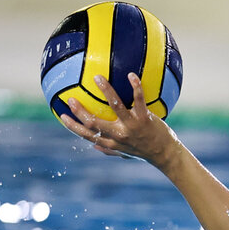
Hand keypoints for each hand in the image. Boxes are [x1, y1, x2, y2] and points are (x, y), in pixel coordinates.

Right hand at [61, 73, 181, 168]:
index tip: (62, 115)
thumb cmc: (145, 151)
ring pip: (115, 106)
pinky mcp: (145, 119)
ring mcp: (132, 126)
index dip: (73, 126)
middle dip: (80, 111)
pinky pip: (139, 100)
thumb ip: (109, 150)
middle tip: (71, 97)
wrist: (166, 155)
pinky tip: (131, 75)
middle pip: (94, 123)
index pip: (87, 135)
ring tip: (98, 77)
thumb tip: (93, 146)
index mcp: (112, 143)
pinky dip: (136, 86)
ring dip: (106, 90)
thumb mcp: (126, 153)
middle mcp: (119, 135)